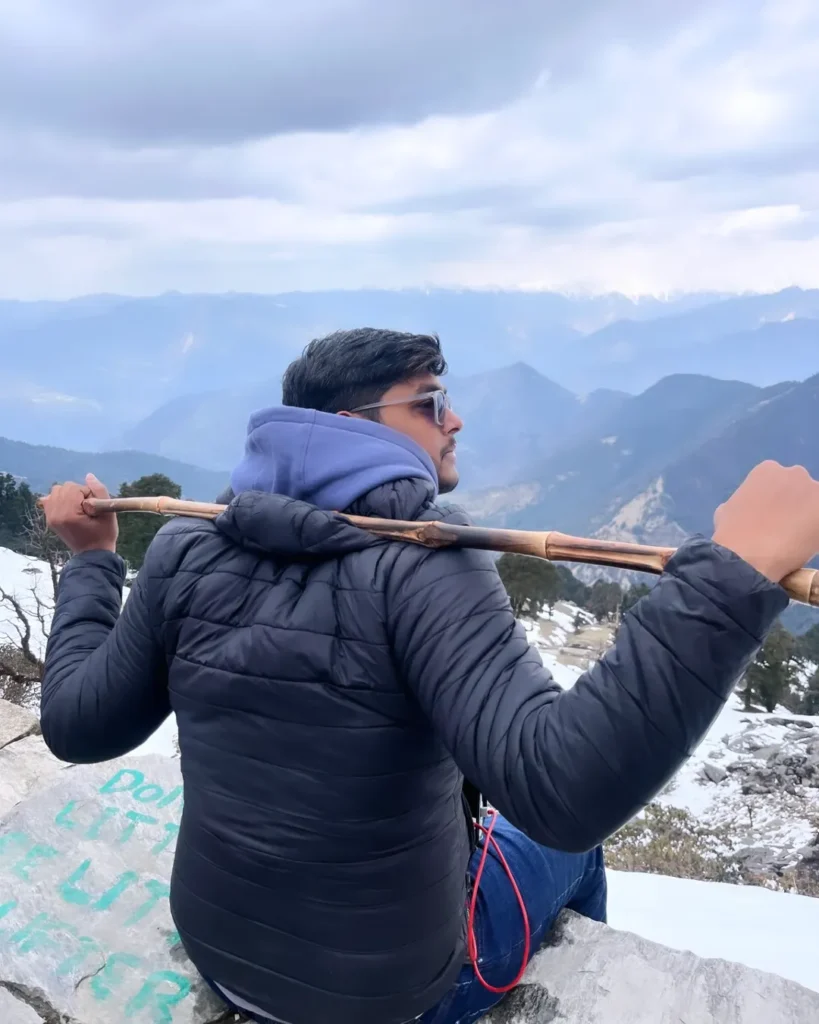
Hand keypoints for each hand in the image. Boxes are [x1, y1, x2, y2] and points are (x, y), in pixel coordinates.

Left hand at [40, 474, 118, 554]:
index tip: (94, 506)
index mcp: (68, 514)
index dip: (87, 493)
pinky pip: (49, 500)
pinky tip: (68, 509)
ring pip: (55, 492)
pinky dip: (59, 500)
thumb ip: (99, 491)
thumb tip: (89, 476)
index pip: (74, 488)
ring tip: (78, 508)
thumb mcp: (108, 512)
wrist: (93, 555)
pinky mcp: (49, 520)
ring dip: (68, 495)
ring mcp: (50, 518)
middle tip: (87, 507)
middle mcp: (55, 514)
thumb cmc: (104, 534)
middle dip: (77, 493)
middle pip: (63, 488)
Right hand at [713, 461, 818, 582]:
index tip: (772, 518)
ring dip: (809, 518)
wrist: (747, 558)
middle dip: (796, 506)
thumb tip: (747, 511)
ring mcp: (814, 490)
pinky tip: (806, 546)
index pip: (778, 484)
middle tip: (786, 528)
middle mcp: (793, 473)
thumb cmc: (731, 535)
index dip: (776, 502)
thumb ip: (741, 504)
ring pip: (815, 504)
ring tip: (797, 540)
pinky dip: (816, 533)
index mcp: (767, 470)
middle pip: (800, 489)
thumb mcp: (725, 511)